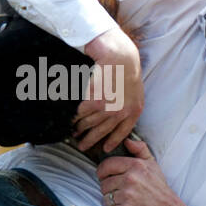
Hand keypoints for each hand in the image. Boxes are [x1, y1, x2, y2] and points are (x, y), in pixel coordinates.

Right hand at [74, 25, 141, 154]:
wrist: (119, 57)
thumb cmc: (127, 69)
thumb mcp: (136, 89)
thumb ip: (130, 104)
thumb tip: (119, 115)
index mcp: (134, 111)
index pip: (122, 132)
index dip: (112, 141)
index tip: (104, 148)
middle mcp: (121, 113)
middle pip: (102, 131)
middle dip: (90, 140)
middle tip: (82, 146)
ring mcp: (107, 109)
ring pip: (89, 123)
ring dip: (79, 129)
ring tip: (73, 132)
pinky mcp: (94, 102)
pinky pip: (81, 113)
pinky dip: (74, 117)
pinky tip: (69, 120)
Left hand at [95, 137, 186, 205]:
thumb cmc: (159, 187)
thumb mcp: (153, 164)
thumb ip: (140, 149)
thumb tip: (127, 140)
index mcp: (135, 165)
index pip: (106, 165)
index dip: (103, 171)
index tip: (105, 176)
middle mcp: (130, 179)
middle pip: (104, 183)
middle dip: (109, 188)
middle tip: (121, 190)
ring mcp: (127, 195)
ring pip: (105, 197)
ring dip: (112, 200)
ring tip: (125, 199)